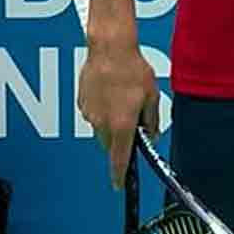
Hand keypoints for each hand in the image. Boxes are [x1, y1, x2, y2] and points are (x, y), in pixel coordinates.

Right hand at [78, 40, 159, 187]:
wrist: (109, 49)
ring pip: (101, 130)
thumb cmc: (132, 70)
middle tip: (132, 122)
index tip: (119, 185)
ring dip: (111, 124)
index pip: (119, 159)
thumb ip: (151, 120)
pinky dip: (102, 111)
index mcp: (121, 125)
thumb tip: (152, 135)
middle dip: (120, 140)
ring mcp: (89, 113)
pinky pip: (93, 115)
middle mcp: (102, 123)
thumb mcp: (152, 96)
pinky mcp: (82, 103)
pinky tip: (111, 92)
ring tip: (122, 99)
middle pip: (110, 145)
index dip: (119, 175)